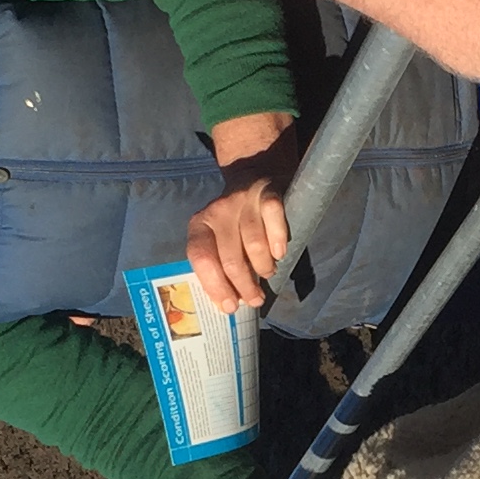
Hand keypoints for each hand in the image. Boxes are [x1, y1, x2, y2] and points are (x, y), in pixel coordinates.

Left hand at [189, 112, 302, 309]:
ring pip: (254, 245)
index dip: (215, 285)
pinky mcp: (268, 193)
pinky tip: (280, 253)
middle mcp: (218, 211)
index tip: (230, 306)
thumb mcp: (218, 237)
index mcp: (199, 224)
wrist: (254, 172)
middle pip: (230, 258)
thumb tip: (228, 305)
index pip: (202, 258)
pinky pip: (274, 223)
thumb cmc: (235, 220)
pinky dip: (278, 242)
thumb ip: (218, 266)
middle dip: (245, 285)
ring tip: (268, 274)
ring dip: (264, 267)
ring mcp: (243, 201)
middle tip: (255, 300)